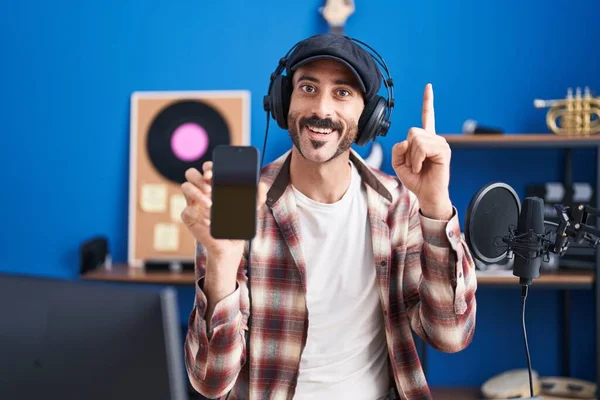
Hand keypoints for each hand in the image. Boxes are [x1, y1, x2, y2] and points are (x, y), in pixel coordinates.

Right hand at [180, 162, 267, 261]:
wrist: (231, 244)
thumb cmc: (238, 222)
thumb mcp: (250, 209)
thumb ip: (257, 197)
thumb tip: (262, 185)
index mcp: (214, 185)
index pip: (207, 169)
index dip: (208, 166)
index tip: (213, 172)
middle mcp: (201, 191)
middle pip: (191, 174)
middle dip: (198, 177)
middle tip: (209, 187)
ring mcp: (193, 203)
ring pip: (185, 187)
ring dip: (196, 193)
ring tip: (210, 204)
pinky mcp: (189, 218)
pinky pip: (186, 211)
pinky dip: (197, 215)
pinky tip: (208, 222)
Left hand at [392, 83, 452, 218]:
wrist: (427, 194)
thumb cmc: (415, 179)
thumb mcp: (398, 163)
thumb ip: (397, 149)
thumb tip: (407, 141)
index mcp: (425, 139)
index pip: (428, 116)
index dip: (428, 101)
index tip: (429, 86)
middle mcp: (435, 138)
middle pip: (412, 132)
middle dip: (407, 150)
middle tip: (414, 164)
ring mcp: (441, 143)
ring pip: (415, 140)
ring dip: (411, 157)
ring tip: (419, 167)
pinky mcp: (443, 151)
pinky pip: (421, 148)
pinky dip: (416, 160)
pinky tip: (422, 167)